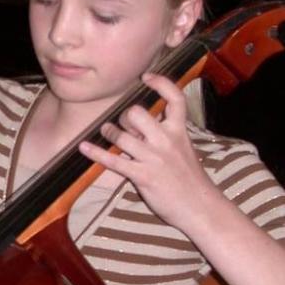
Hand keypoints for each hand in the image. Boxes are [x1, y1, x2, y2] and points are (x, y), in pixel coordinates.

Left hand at [78, 73, 217, 231]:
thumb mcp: (184, 150)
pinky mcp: (143, 175)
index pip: (175, 98)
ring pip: (123, 136)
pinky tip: (83, 147)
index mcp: (180, 131)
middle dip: (125, 116)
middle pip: (138, 113)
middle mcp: (167, 140)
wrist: (200, 207)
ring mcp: (154, 158)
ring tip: (106, 132)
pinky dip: (96, 153)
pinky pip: (114, 161)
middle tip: (123, 125)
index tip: (146, 77)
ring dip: (110, 133)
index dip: (161, 83)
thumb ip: (168, 134)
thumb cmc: (190, 179)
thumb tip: (145, 123)